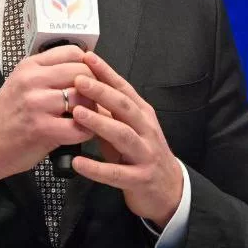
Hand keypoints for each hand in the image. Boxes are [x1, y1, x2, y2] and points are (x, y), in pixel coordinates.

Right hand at [0, 46, 94, 182]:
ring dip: (92, 109)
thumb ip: (47, 72)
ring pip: (83, 97)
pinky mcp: (42, 128)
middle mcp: (33, 80)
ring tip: (88, 116)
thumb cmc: (6, 115)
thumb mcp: (21, 82)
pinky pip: (78, 126)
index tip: (91, 77)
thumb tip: (83, 69)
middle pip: (82, 72)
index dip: (88, 65)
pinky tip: (81, 132)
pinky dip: (86, 131)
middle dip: (94, 87)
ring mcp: (37, 104)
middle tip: (94, 100)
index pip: (73, 53)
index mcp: (30, 66)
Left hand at [70, 51, 183, 226]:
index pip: (124, 88)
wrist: (169, 190)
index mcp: (142, 114)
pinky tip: (79, 163)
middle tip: (79, 80)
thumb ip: (109, 112)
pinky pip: (116, 174)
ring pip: (123, 135)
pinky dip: (97, 168)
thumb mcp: (128, 129)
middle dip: (102, 92)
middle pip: (124, 107)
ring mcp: (145, 154)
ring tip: (78, 113)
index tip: (88, 57)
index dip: (106, 72)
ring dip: (100, 123)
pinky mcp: (140, 179)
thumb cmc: (142, 154)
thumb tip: (83, 90)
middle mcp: (146, 130)